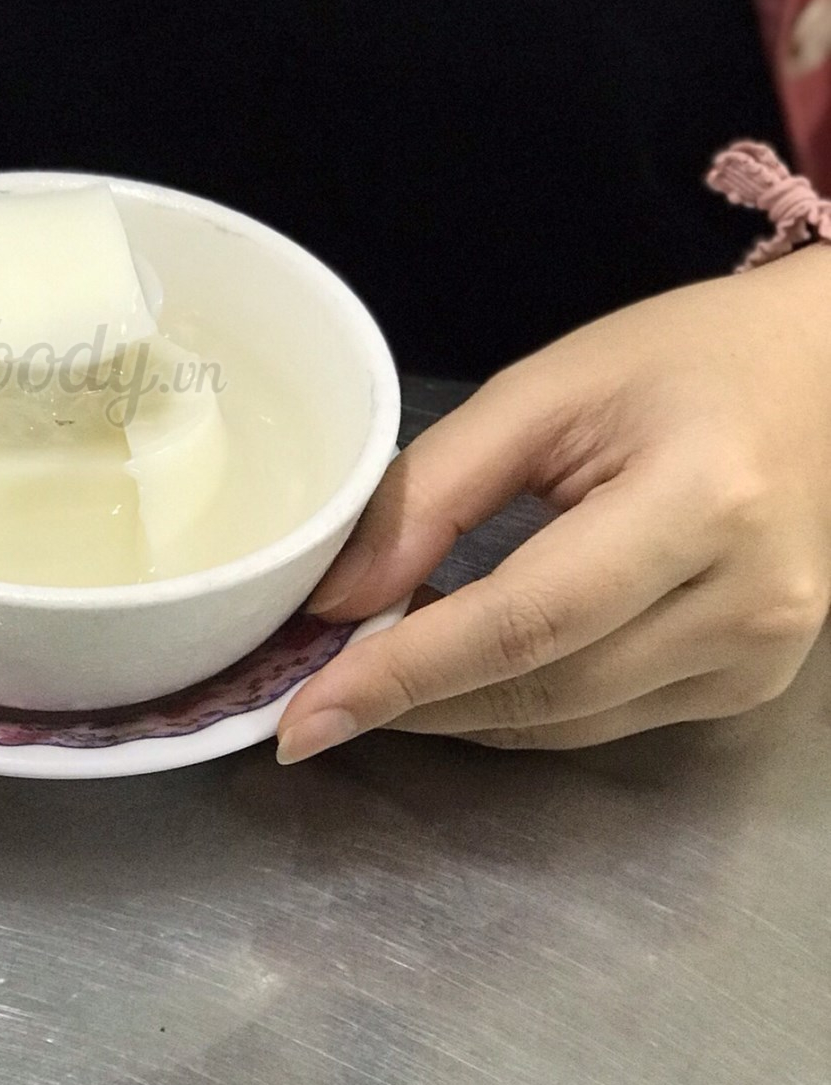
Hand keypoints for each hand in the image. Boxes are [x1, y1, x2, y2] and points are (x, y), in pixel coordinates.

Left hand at [277, 249, 830, 757]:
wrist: (826, 377)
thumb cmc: (683, 361)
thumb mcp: (545, 390)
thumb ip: (433, 489)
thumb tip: (336, 600)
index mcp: (701, 504)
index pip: (525, 621)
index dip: (406, 673)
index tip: (305, 714)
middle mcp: (747, 604)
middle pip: (541, 689)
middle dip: (411, 700)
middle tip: (310, 695)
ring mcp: (759, 660)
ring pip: (564, 723)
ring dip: (453, 710)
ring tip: (368, 674)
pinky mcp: (749, 688)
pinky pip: (602, 720)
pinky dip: (515, 703)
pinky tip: (457, 670)